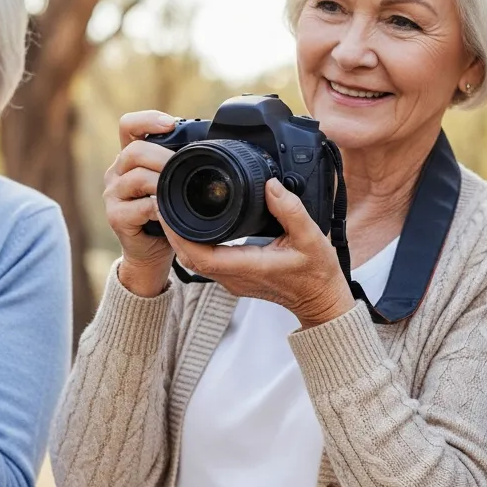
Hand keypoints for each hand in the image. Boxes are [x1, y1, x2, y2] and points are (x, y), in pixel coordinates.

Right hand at [104, 111, 179, 297]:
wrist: (152, 251)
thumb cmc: (166, 213)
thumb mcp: (172, 182)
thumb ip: (178, 163)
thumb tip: (209, 143)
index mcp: (130, 157)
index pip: (128, 125)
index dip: (147, 120)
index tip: (171, 124)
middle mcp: (117, 172)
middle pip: (134, 151)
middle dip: (163, 157)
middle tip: (184, 165)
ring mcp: (113, 194)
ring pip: (136, 177)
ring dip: (163, 181)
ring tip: (179, 189)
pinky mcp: (116, 216)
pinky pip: (139, 206)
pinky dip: (159, 208)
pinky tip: (170, 211)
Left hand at [161, 179, 354, 328]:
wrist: (322, 301)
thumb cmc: (317, 274)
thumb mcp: (311, 237)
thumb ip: (291, 210)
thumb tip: (271, 185)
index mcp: (248, 267)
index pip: (199, 255)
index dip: (178, 234)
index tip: (168, 209)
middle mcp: (234, 276)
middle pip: (188, 257)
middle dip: (172, 231)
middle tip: (165, 201)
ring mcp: (233, 280)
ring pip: (194, 260)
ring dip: (181, 237)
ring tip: (175, 208)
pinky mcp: (236, 277)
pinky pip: (205, 261)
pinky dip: (194, 243)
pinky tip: (196, 224)